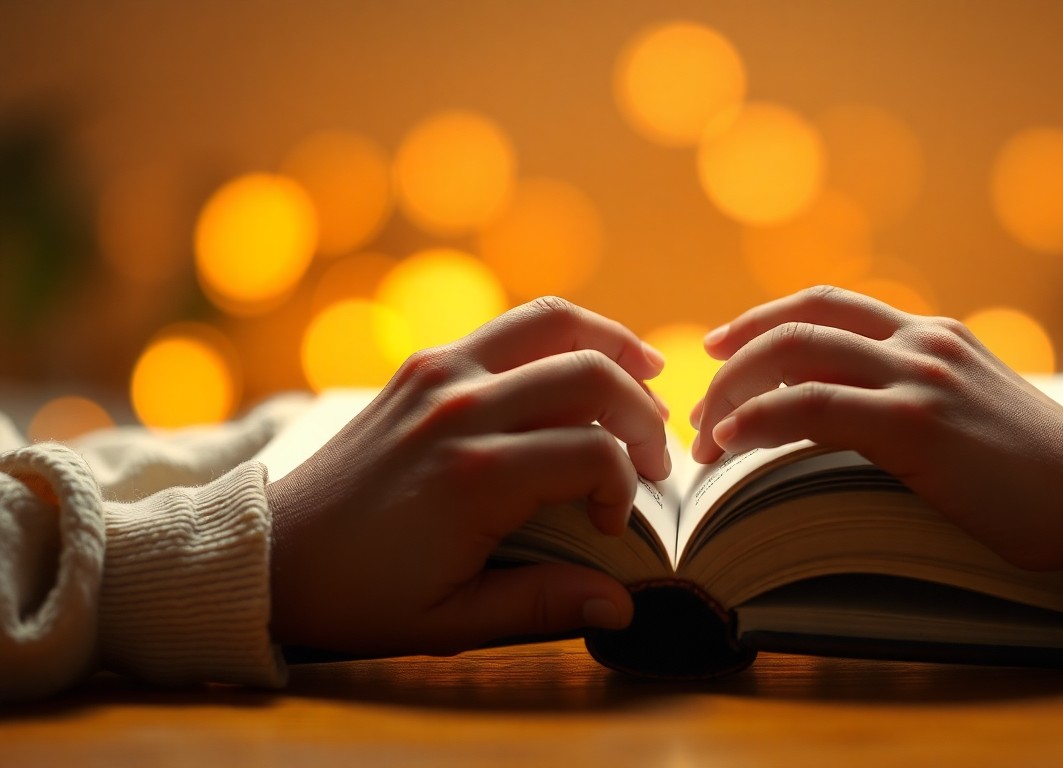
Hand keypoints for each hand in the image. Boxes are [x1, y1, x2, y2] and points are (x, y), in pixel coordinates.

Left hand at [266, 297, 669, 654]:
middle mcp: (461, 410)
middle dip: (641, 411)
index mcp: (475, 477)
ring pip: (551, 322)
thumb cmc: (360, 596)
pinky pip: (508, 328)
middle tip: (655, 455)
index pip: (594, 453)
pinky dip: (558, 337)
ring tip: (650, 372)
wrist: (271, 554)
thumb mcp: (451, 621)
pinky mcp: (422, 365)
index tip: (611, 525)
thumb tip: (625, 605)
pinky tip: (579, 366)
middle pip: (589, 373)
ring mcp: (438, 376)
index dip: (625, 488)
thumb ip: (543, 606)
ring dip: (611, 342)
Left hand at [691, 286, 1062, 570]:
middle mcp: (923, 341)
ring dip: (735, 390)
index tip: (723, 346)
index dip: (765, 319)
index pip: (829, 304)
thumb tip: (857, 419)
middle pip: (800, 320)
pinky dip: (759, 419)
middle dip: (736, 353)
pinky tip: (732, 443)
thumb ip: (921, 398)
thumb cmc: (1038, 478)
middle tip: (701, 394)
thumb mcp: (975, 414)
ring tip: (705, 434)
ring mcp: (919, 376)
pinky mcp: (916, 424)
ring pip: (796, 353)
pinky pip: (812, 406)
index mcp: (935, 335)